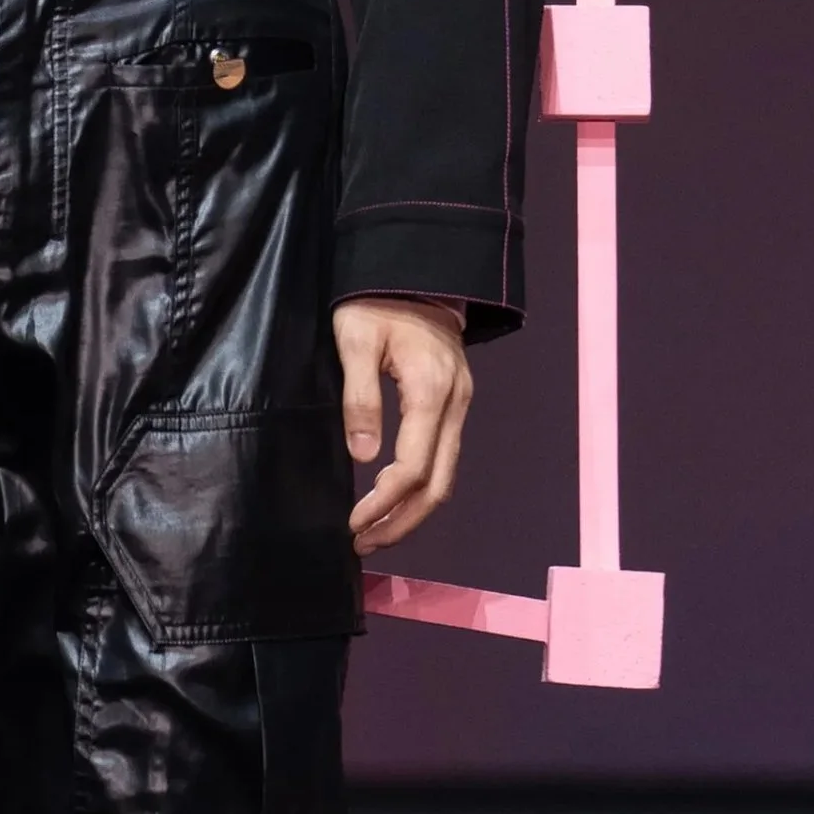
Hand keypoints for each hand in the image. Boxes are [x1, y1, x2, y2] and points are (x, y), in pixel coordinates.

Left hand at [334, 297, 473, 553]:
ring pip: (446, 476)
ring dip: (413, 511)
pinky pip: (444, 457)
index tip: (353, 524)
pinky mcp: (455, 404)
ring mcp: (461, 405)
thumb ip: (359, 397)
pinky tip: (394, 500)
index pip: (414, 468)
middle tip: (362, 543)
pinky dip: (421, 488)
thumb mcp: (356, 340)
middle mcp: (456, 405)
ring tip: (374, 532)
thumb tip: (363, 457)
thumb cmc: (377, 301)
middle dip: (402, 522)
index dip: (384, 504)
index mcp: (431, 391)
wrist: (416, 270)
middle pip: (439, 485)